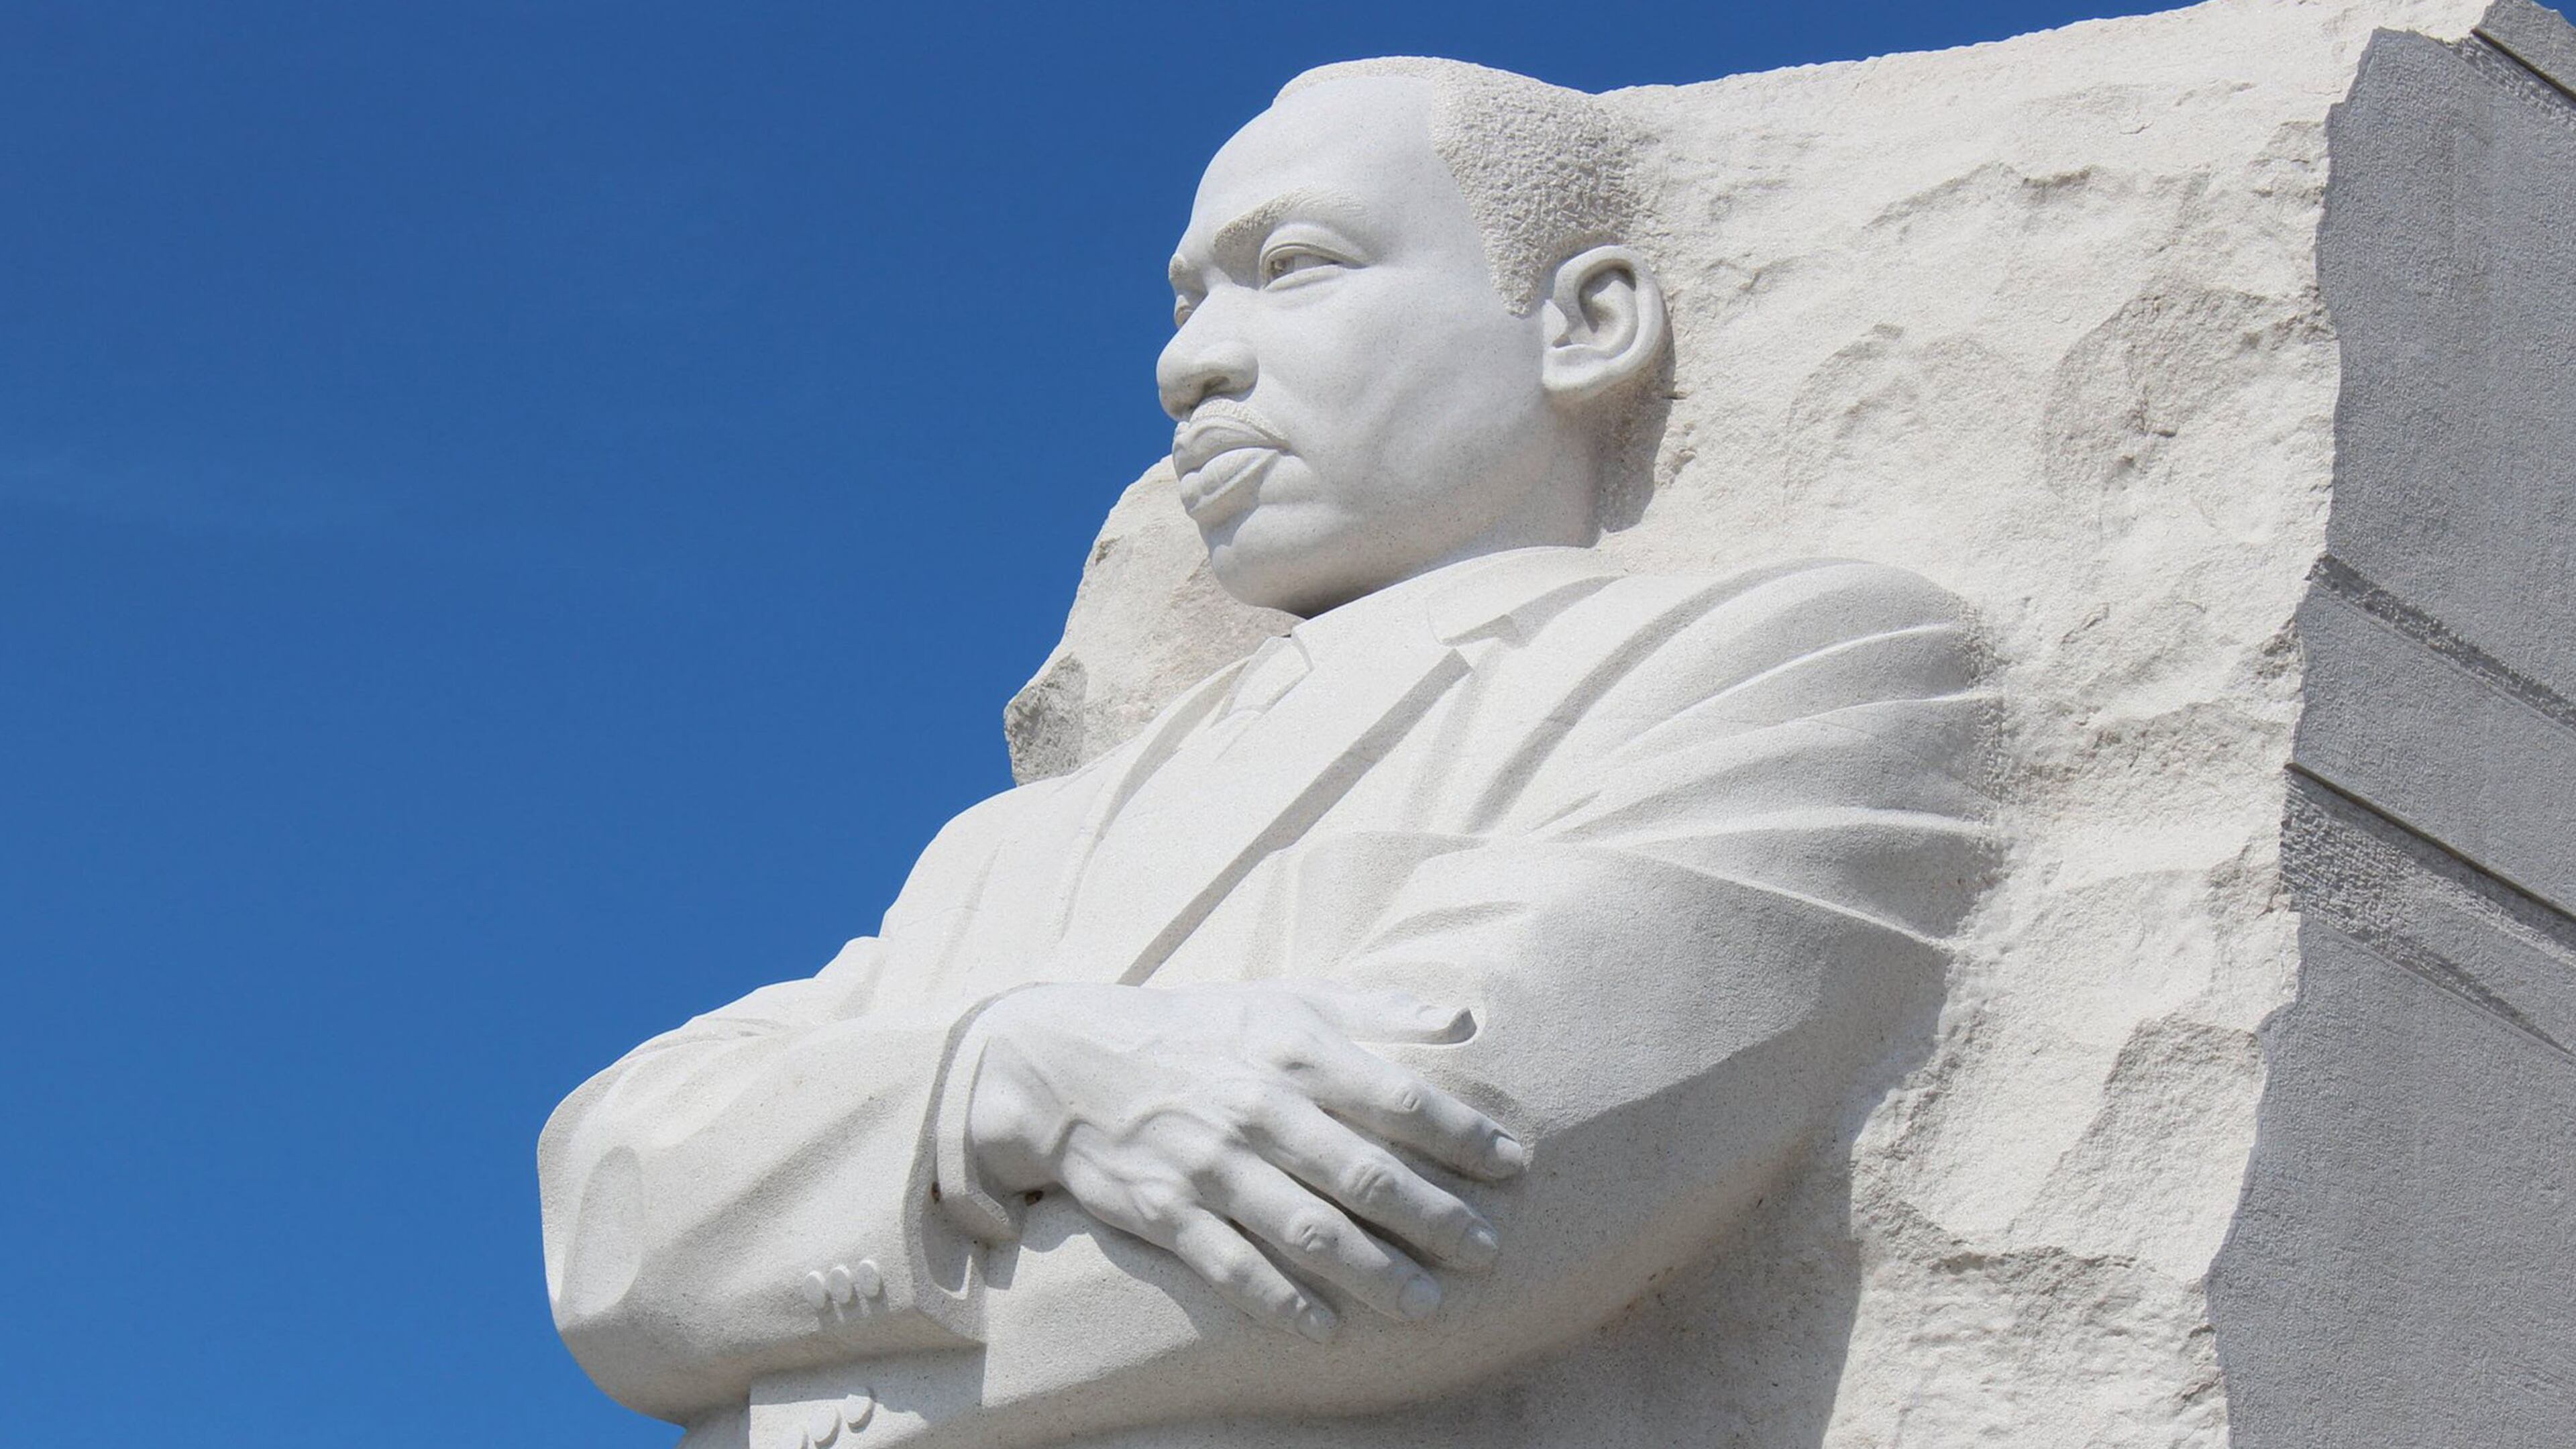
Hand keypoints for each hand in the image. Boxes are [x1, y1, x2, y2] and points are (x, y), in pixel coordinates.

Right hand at [961, 980, 1526, 1341]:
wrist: (1067, 1062)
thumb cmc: (1199, 1029)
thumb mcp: (1285, 999)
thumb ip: (1378, 1009)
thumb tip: (1467, 1018)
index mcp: (1294, 1051)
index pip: (1397, 1096)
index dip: (1461, 1133)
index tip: (1514, 1163)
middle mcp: (1257, 1108)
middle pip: (1364, 1172)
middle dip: (1433, 1216)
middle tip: (1488, 1251)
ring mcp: (1210, 1164)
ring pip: (1305, 1227)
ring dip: (1373, 1270)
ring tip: (1427, 1304)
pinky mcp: (1165, 1211)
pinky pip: (1231, 1265)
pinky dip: (1280, 1300)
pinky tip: (1326, 1330)